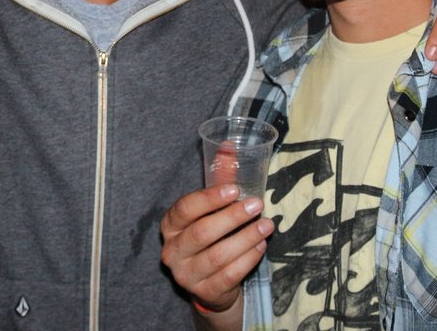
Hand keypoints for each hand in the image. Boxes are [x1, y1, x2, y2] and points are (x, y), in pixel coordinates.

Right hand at [160, 184, 272, 325]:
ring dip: (246, 238)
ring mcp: (186, 274)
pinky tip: (261, 246)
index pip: (185, 209)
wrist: (211, 284)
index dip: (210, 198)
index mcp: (170, 225)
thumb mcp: (211, 209)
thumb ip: (219, 179)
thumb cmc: (211, 237)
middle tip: (257, 205)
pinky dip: (248, 259)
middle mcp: (172, 250)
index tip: (236, 190)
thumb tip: (228, 145)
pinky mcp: (204, 292)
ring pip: (218, 256)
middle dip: (233, 217)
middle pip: (202, 232)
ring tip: (266, 226)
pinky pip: (229, 275)